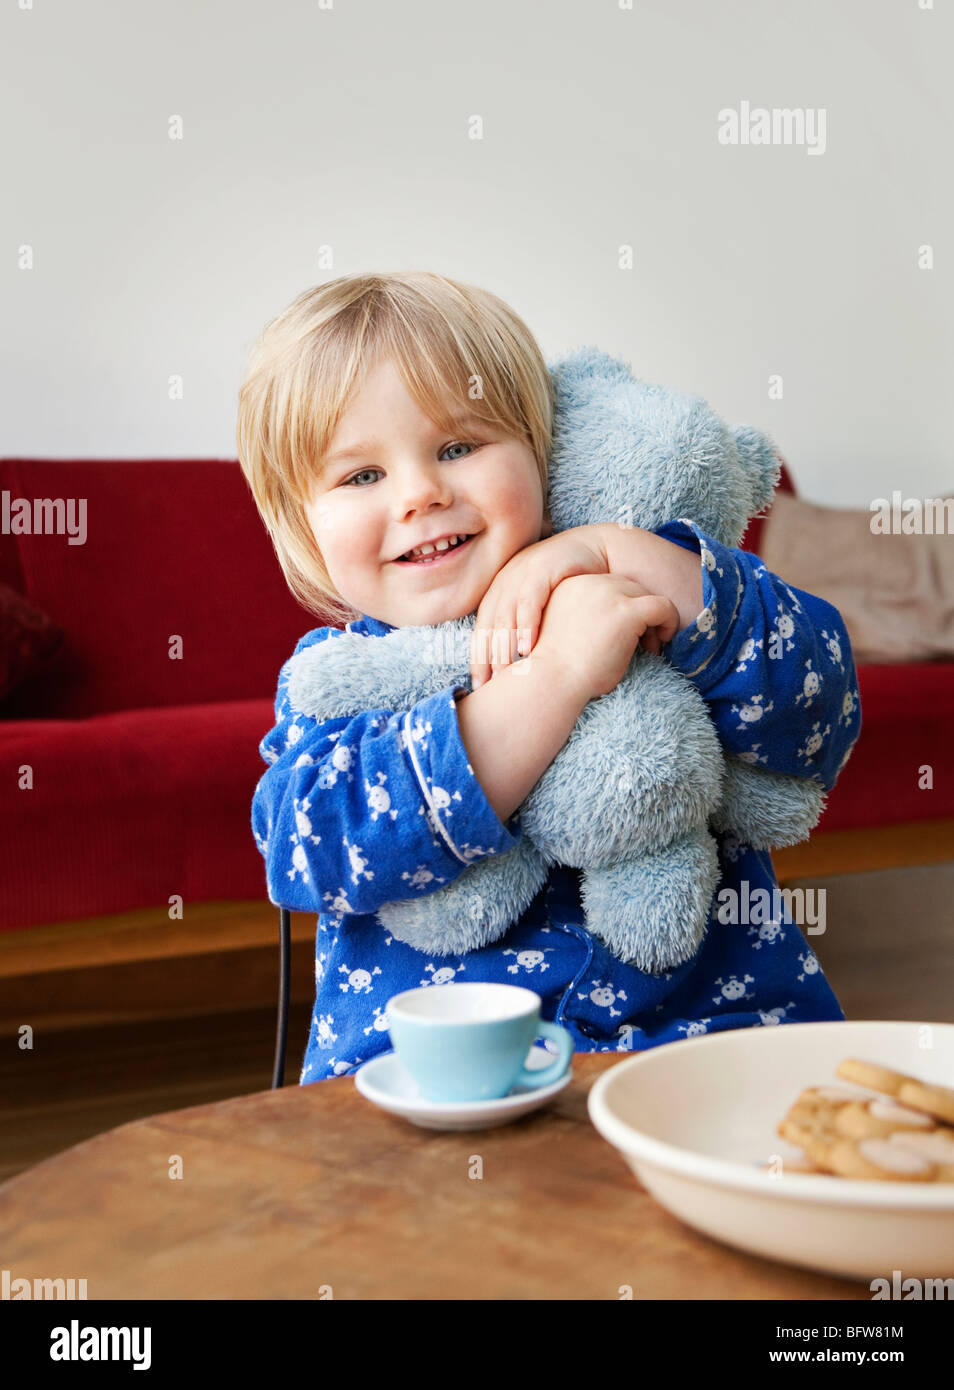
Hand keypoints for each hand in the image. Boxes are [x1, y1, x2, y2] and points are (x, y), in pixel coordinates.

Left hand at [469, 526, 608, 688]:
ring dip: (503, 645)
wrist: (597, 549)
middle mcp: (505, 580)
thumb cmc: (569, 585)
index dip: (478, 658)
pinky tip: (526, 647)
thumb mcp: (542, 607)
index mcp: (499, 591)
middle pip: (489, 624)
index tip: (480, 686)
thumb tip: (512, 668)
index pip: (482, 629)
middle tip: (490, 684)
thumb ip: (525, 629)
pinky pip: (529, 599)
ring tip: (504, 672)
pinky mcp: (542, 567)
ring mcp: (521, 571)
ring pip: (504, 614)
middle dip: (488, 656)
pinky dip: (525, 624)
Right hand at [531, 573, 681, 702]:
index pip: (610, 586)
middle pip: (631, 588)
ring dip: (652, 621)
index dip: (621, 610)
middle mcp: (590, 582)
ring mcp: (610, 595)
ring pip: (647, 596)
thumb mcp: (568, 630)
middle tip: (640, 645)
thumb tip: (617, 623)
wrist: (552, 680)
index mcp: (572, 584)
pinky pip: (663, 607)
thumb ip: (589, 616)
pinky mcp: (627, 611)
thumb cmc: (558, 669)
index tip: (621, 637)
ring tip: (649, 647)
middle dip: (639, 615)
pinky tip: (662, 641)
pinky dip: (669, 622)